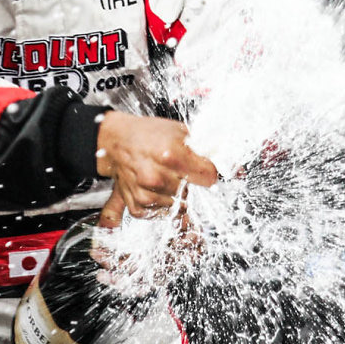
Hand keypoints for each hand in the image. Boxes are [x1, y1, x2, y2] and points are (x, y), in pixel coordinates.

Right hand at [95, 111, 216, 217]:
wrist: (115, 141)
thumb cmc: (146, 134)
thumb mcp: (178, 130)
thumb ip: (203, 146)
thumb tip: (229, 162)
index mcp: (170, 155)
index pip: (209, 176)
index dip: (208, 171)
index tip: (205, 167)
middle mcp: (157, 177)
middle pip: (195, 191)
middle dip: (191, 181)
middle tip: (179, 169)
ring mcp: (146, 194)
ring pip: (181, 204)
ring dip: (177, 193)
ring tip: (165, 176)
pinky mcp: (138, 207)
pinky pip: (163, 213)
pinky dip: (163, 202)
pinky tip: (156, 187)